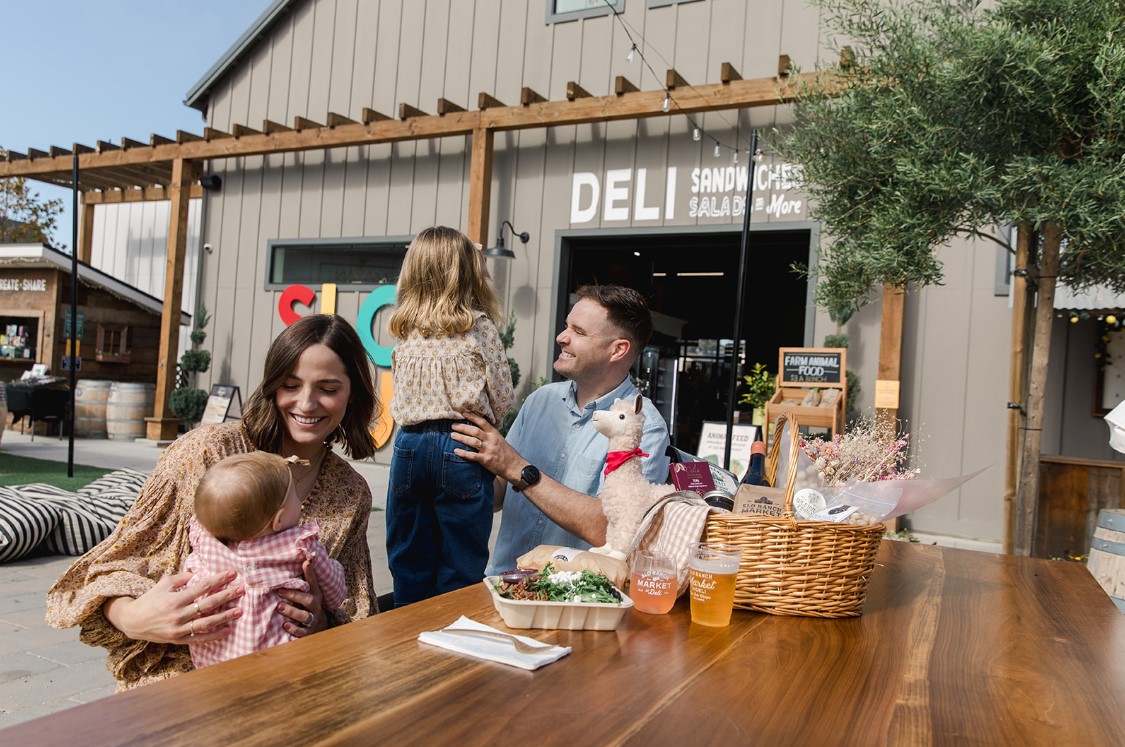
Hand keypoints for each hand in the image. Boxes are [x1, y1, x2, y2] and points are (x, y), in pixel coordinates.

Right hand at [103, 570, 243, 645]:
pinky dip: (214, 635)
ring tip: (239, 611)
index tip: (233, 574)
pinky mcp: (178, 640)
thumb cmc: (149, 600)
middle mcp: (178, 614)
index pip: (202, 587)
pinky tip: (227, 630)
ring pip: (206, 623)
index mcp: (175, 599)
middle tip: (241, 590)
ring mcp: (179, 629)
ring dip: (224, 617)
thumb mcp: (162, 585)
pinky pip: (199, 639)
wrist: (132, 622)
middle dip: (226, 596)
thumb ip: (180, 579)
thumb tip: (195, 573)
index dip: (218, 580)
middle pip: (208, 604)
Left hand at [277, 559, 325, 636]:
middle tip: (279, 591)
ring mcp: (313, 619)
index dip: (310, 572)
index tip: (306, 562)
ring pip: (304, 616)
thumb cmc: (307, 603)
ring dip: (292, 611)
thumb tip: (303, 559)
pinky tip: (285, 626)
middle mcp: (315, 605)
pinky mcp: (309, 631)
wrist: (318, 625)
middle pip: (307, 600)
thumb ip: (304, 577)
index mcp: (315, 594)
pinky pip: (302, 632)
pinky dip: (294, 629)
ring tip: (279, 607)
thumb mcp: (308, 590)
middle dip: (293, 595)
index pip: (313, 581)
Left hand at [452, 412, 520, 481]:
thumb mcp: (499, 439)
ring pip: (472, 442)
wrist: (513, 466)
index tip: (464, 413)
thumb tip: (478, 427)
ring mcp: (489, 450)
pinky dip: (463, 453)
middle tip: (453, 425)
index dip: (473, 417)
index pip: (483, 422)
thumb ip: (489, 434)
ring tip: (452, 435)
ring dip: (461, 438)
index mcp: (494, 433)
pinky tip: (456, 450)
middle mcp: (491, 440)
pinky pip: (472, 456)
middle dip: (463, 427)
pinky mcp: (486, 460)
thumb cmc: (505, 452)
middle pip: (475, 431)